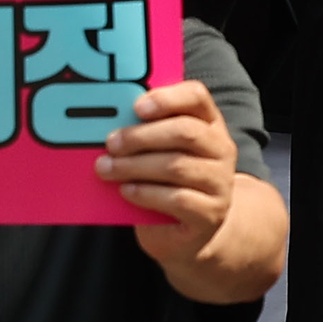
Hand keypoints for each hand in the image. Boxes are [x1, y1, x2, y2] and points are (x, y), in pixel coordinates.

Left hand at [103, 79, 239, 256]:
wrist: (186, 225)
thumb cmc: (162, 176)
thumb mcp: (154, 148)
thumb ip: (140, 128)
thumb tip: (101, 118)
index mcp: (207, 122)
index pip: (197, 96)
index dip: (167, 98)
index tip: (136, 107)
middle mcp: (220, 149)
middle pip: (185, 132)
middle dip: (141, 136)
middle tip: (110, 143)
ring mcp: (220, 183)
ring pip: (177, 167)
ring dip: (134, 166)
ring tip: (105, 169)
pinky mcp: (212, 213)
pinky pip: (178, 199)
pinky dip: (146, 193)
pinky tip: (126, 191)